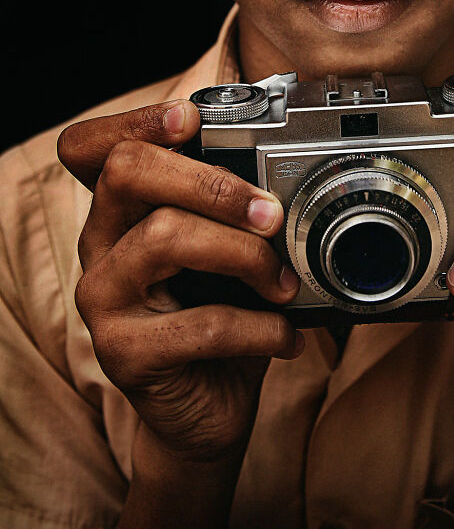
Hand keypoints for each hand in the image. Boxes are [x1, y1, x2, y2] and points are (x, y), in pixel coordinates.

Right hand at [58, 100, 302, 467]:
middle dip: (210, 181)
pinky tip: (285, 336)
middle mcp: (99, 244)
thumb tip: (286, 183)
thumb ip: (234, 212)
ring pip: (165, 236)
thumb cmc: (219, 314)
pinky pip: (201, 323)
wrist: (206, 410)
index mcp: (120, 211)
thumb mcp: (225, 253)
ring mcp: (103, 298)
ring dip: (244, 254)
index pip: (91, 147)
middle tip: (269, 213)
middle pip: (128, 172)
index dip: (134, 120)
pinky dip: (260, 327)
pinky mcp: (124, 353)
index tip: (192, 117)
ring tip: (283, 284)